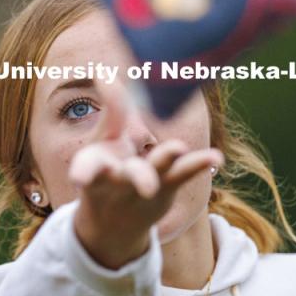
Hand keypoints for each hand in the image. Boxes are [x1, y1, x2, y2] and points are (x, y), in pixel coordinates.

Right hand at [69, 80, 222, 269]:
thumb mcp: (105, 142)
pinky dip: (199, 164)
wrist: (115, 223)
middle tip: (148, 185)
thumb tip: (101, 72)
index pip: (88, 169)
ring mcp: (146, 187)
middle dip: (139, 176)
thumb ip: (111, 109)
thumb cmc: (108, 170)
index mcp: (98, 169)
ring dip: (167, 160)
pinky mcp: (168, 188)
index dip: (84, 172)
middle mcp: (121, 181)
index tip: (79, 178)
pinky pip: (183, 173)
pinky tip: (216, 157)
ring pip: (158, 174)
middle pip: (131, 176)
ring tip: (180, 146)